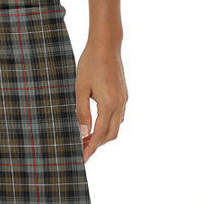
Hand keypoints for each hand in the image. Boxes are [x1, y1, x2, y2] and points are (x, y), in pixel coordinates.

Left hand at [75, 39, 127, 163]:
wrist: (106, 45)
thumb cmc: (90, 64)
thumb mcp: (80, 88)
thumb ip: (82, 111)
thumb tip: (83, 132)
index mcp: (109, 104)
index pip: (99, 134)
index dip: (90, 148)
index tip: (82, 159)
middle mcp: (119, 104)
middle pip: (110, 134)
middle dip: (96, 145)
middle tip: (81, 150)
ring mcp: (124, 99)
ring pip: (116, 126)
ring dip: (103, 136)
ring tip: (86, 139)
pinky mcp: (123, 94)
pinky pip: (118, 116)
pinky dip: (108, 125)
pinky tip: (96, 124)